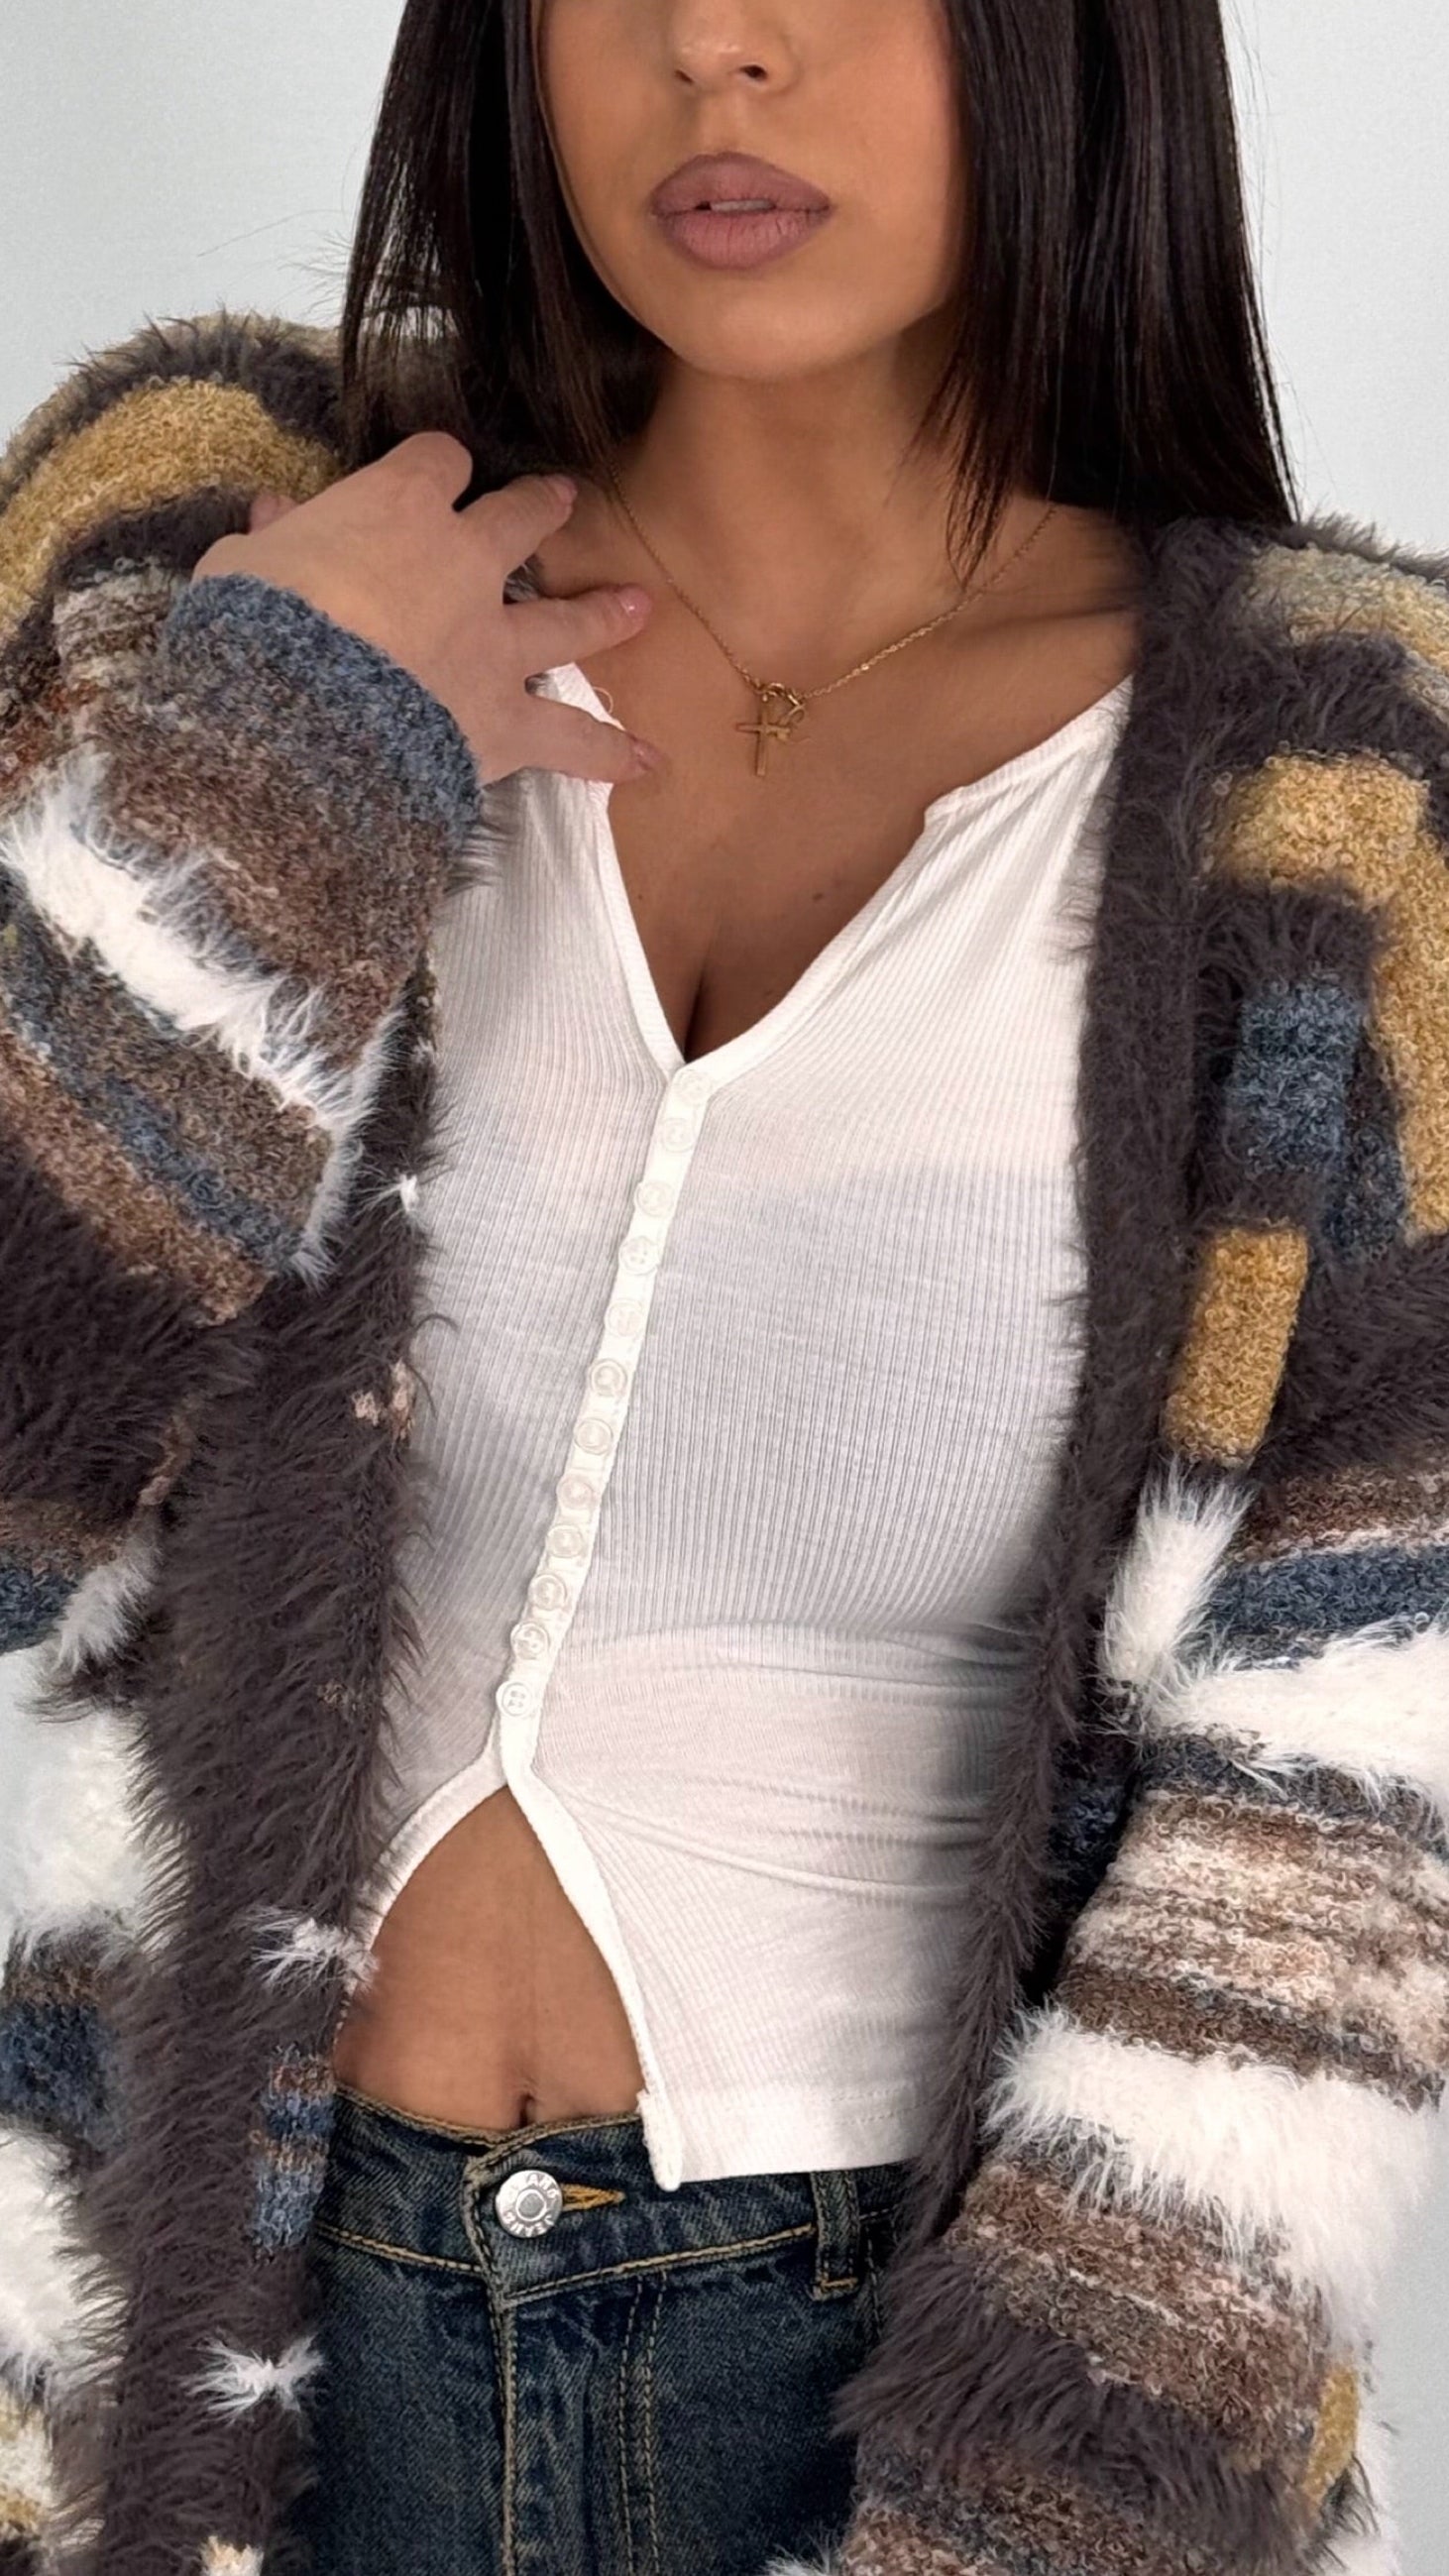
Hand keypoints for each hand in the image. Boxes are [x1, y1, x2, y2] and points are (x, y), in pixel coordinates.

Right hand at [193, 436, 661, 786]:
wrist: (298, 716)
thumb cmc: (256, 627)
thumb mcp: (241, 568)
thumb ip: (272, 540)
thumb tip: (269, 513)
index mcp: (397, 511)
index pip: (436, 465)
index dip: (438, 467)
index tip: (438, 469)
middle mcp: (463, 565)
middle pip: (519, 521)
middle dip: (541, 508)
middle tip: (564, 499)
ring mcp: (495, 644)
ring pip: (564, 620)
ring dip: (603, 613)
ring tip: (639, 605)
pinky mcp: (507, 720)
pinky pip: (572, 739)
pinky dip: (610, 753)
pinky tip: (650, 763)